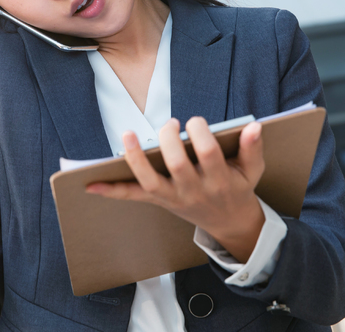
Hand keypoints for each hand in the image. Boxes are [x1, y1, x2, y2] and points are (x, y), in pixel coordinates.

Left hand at [87, 117, 265, 261]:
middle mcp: (194, 190)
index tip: (196, 121)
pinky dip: (111, 191)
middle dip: (170, 139)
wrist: (230, 223)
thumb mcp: (252, 170)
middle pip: (177, 164)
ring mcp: (174, 197)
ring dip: (135, 158)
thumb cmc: (238, 187)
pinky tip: (90, 185)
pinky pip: (133, 197)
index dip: (200, 133)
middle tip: (171, 123)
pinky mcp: (160, 201)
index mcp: (218, 180)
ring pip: (150, 181)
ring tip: (128, 134)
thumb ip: (253, 148)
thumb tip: (254, 126)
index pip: (208, 153)